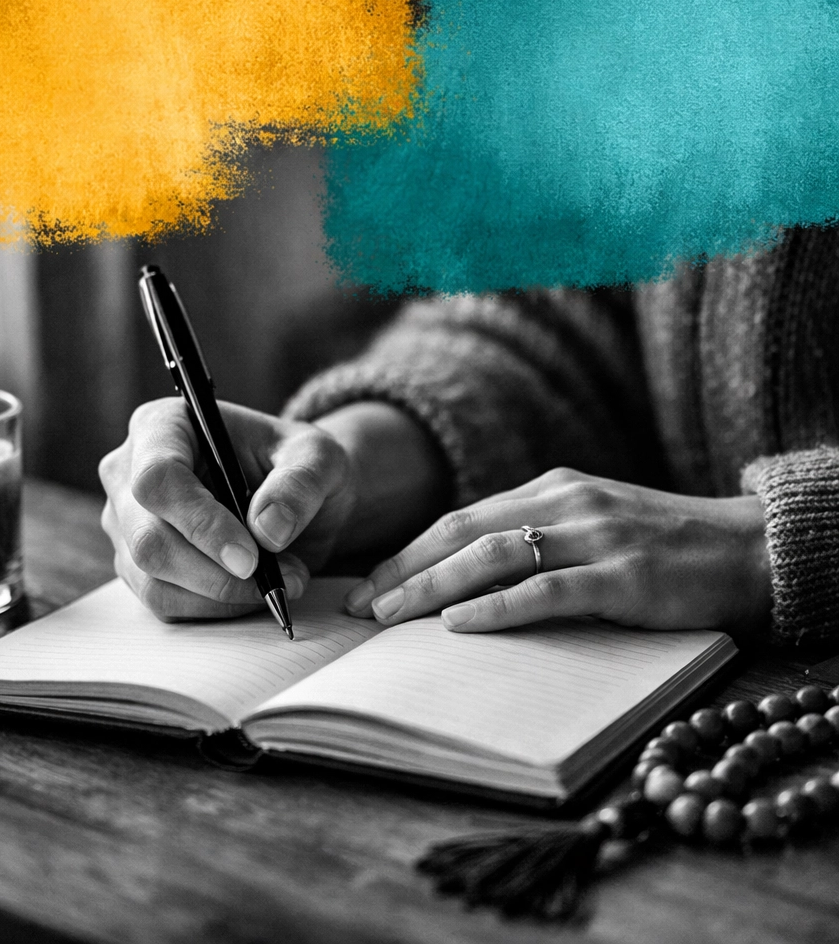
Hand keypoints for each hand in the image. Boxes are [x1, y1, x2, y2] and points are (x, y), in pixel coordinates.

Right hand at [99, 398, 354, 620]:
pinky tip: (255, 592)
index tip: (250, 558)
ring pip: (152, 580)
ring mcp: (127, 524)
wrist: (294, 499)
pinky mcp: (137, 566)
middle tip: (277, 579)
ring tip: (280, 582)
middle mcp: (129, 473)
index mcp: (162, 427)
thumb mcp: (317, 457)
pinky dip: (215, 609)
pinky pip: (164, 603)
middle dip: (215, 572)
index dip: (201, 523)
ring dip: (221, 595)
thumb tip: (268, 530)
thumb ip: (300, 483)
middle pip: (148, 539)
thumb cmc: (296, 464)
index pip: (158, 479)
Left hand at [344, 467, 772, 636]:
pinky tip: (459, 623)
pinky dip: (497, 606)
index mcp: (552, 489)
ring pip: (493, 555)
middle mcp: (564, 502)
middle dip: (405, 568)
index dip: (411, 550)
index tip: (372, 582)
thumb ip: (537, 536)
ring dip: (432, 586)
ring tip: (391, 616)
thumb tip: (467, 576)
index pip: (461, 518)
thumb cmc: (664, 544)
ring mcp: (594, 536)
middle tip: (363, 605)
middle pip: (462, 531)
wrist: (750, 549)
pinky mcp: (624, 575)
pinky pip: (547, 590)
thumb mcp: (592, 524)